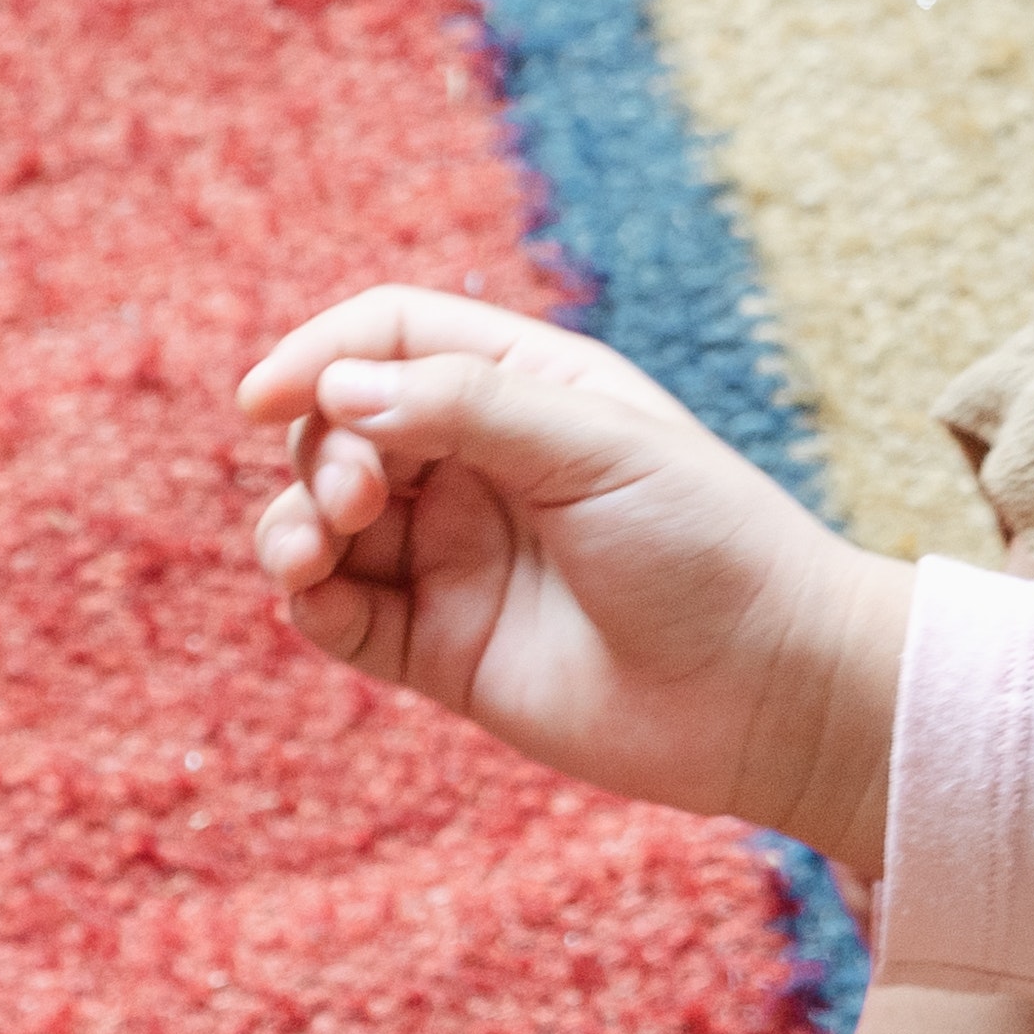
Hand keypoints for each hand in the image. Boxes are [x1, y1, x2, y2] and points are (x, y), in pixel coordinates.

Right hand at [238, 288, 913, 869]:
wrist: (771, 695)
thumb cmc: (711, 545)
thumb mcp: (596, 444)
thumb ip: (465, 406)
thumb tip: (338, 387)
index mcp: (524, 392)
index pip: (389, 338)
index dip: (319, 354)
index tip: (263, 397)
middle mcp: (477, 468)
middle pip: (340, 427)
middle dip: (320, 451)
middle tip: (359, 498)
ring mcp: (454, 560)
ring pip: (323, 522)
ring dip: (294, 525)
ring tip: (315, 550)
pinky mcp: (439, 650)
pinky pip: (338, 614)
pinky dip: (308, 599)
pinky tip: (315, 595)